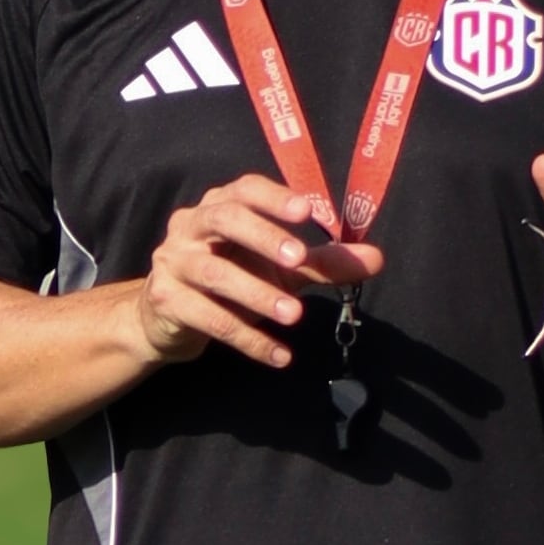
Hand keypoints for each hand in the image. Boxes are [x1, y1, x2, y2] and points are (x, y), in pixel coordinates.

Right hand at [132, 174, 384, 369]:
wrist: (168, 318)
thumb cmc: (231, 278)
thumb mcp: (278, 268)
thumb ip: (322, 261)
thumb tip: (377, 258)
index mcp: (218, 206)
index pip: (244, 189)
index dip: (274, 196)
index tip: (307, 210)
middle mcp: (190, 226)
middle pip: (224, 219)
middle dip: (263, 236)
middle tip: (299, 259)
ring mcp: (174, 262)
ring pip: (214, 273)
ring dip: (257, 293)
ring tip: (295, 315)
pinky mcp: (166, 300)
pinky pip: (209, 319)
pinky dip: (247, 338)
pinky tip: (279, 355)